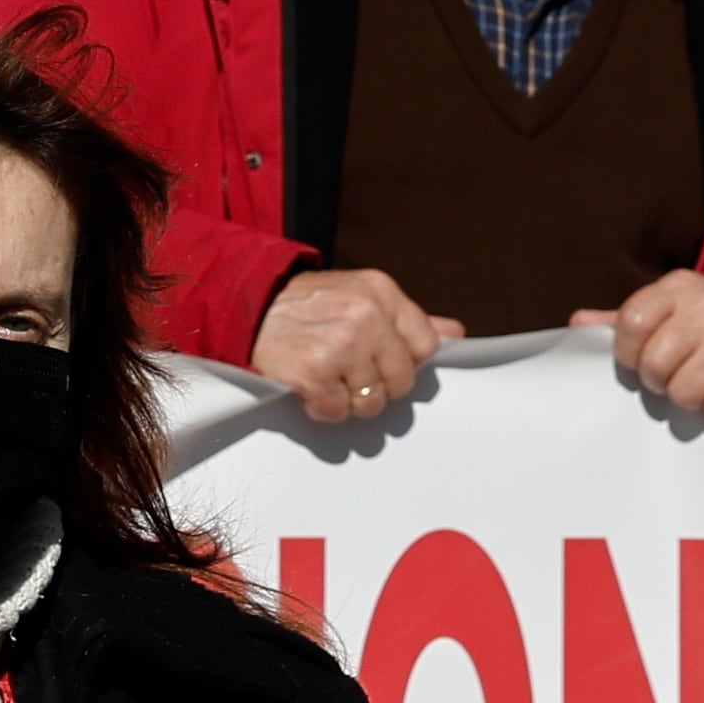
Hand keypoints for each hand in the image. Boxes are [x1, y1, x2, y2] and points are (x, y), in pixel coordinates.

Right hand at [251, 266, 459, 424]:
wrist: (247, 307)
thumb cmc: (308, 307)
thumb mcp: (360, 296)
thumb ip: (408, 318)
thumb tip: (456, 334)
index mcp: (381, 291)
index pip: (425, 346)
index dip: (404, 361)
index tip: (378, 359)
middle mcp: (365, 314)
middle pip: (401, 381)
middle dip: (376, 385)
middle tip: (346, 370)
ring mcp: (340, 343)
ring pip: (371, 403)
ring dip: (347, 399)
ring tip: (326, 376)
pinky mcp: (314, 372)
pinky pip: (338, 412)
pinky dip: (322, 408)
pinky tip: (308, 387)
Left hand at [575, 272, 703, 419]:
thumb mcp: (666, 306)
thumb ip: (622, 319)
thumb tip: (577, 325)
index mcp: (678, 287)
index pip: (631, 323)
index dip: (627, 354)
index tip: (636, 361)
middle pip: (656, 366)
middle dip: (658, 381)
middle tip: (671, 377)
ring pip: (686, 393)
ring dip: (689, 398)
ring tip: (698, 382)